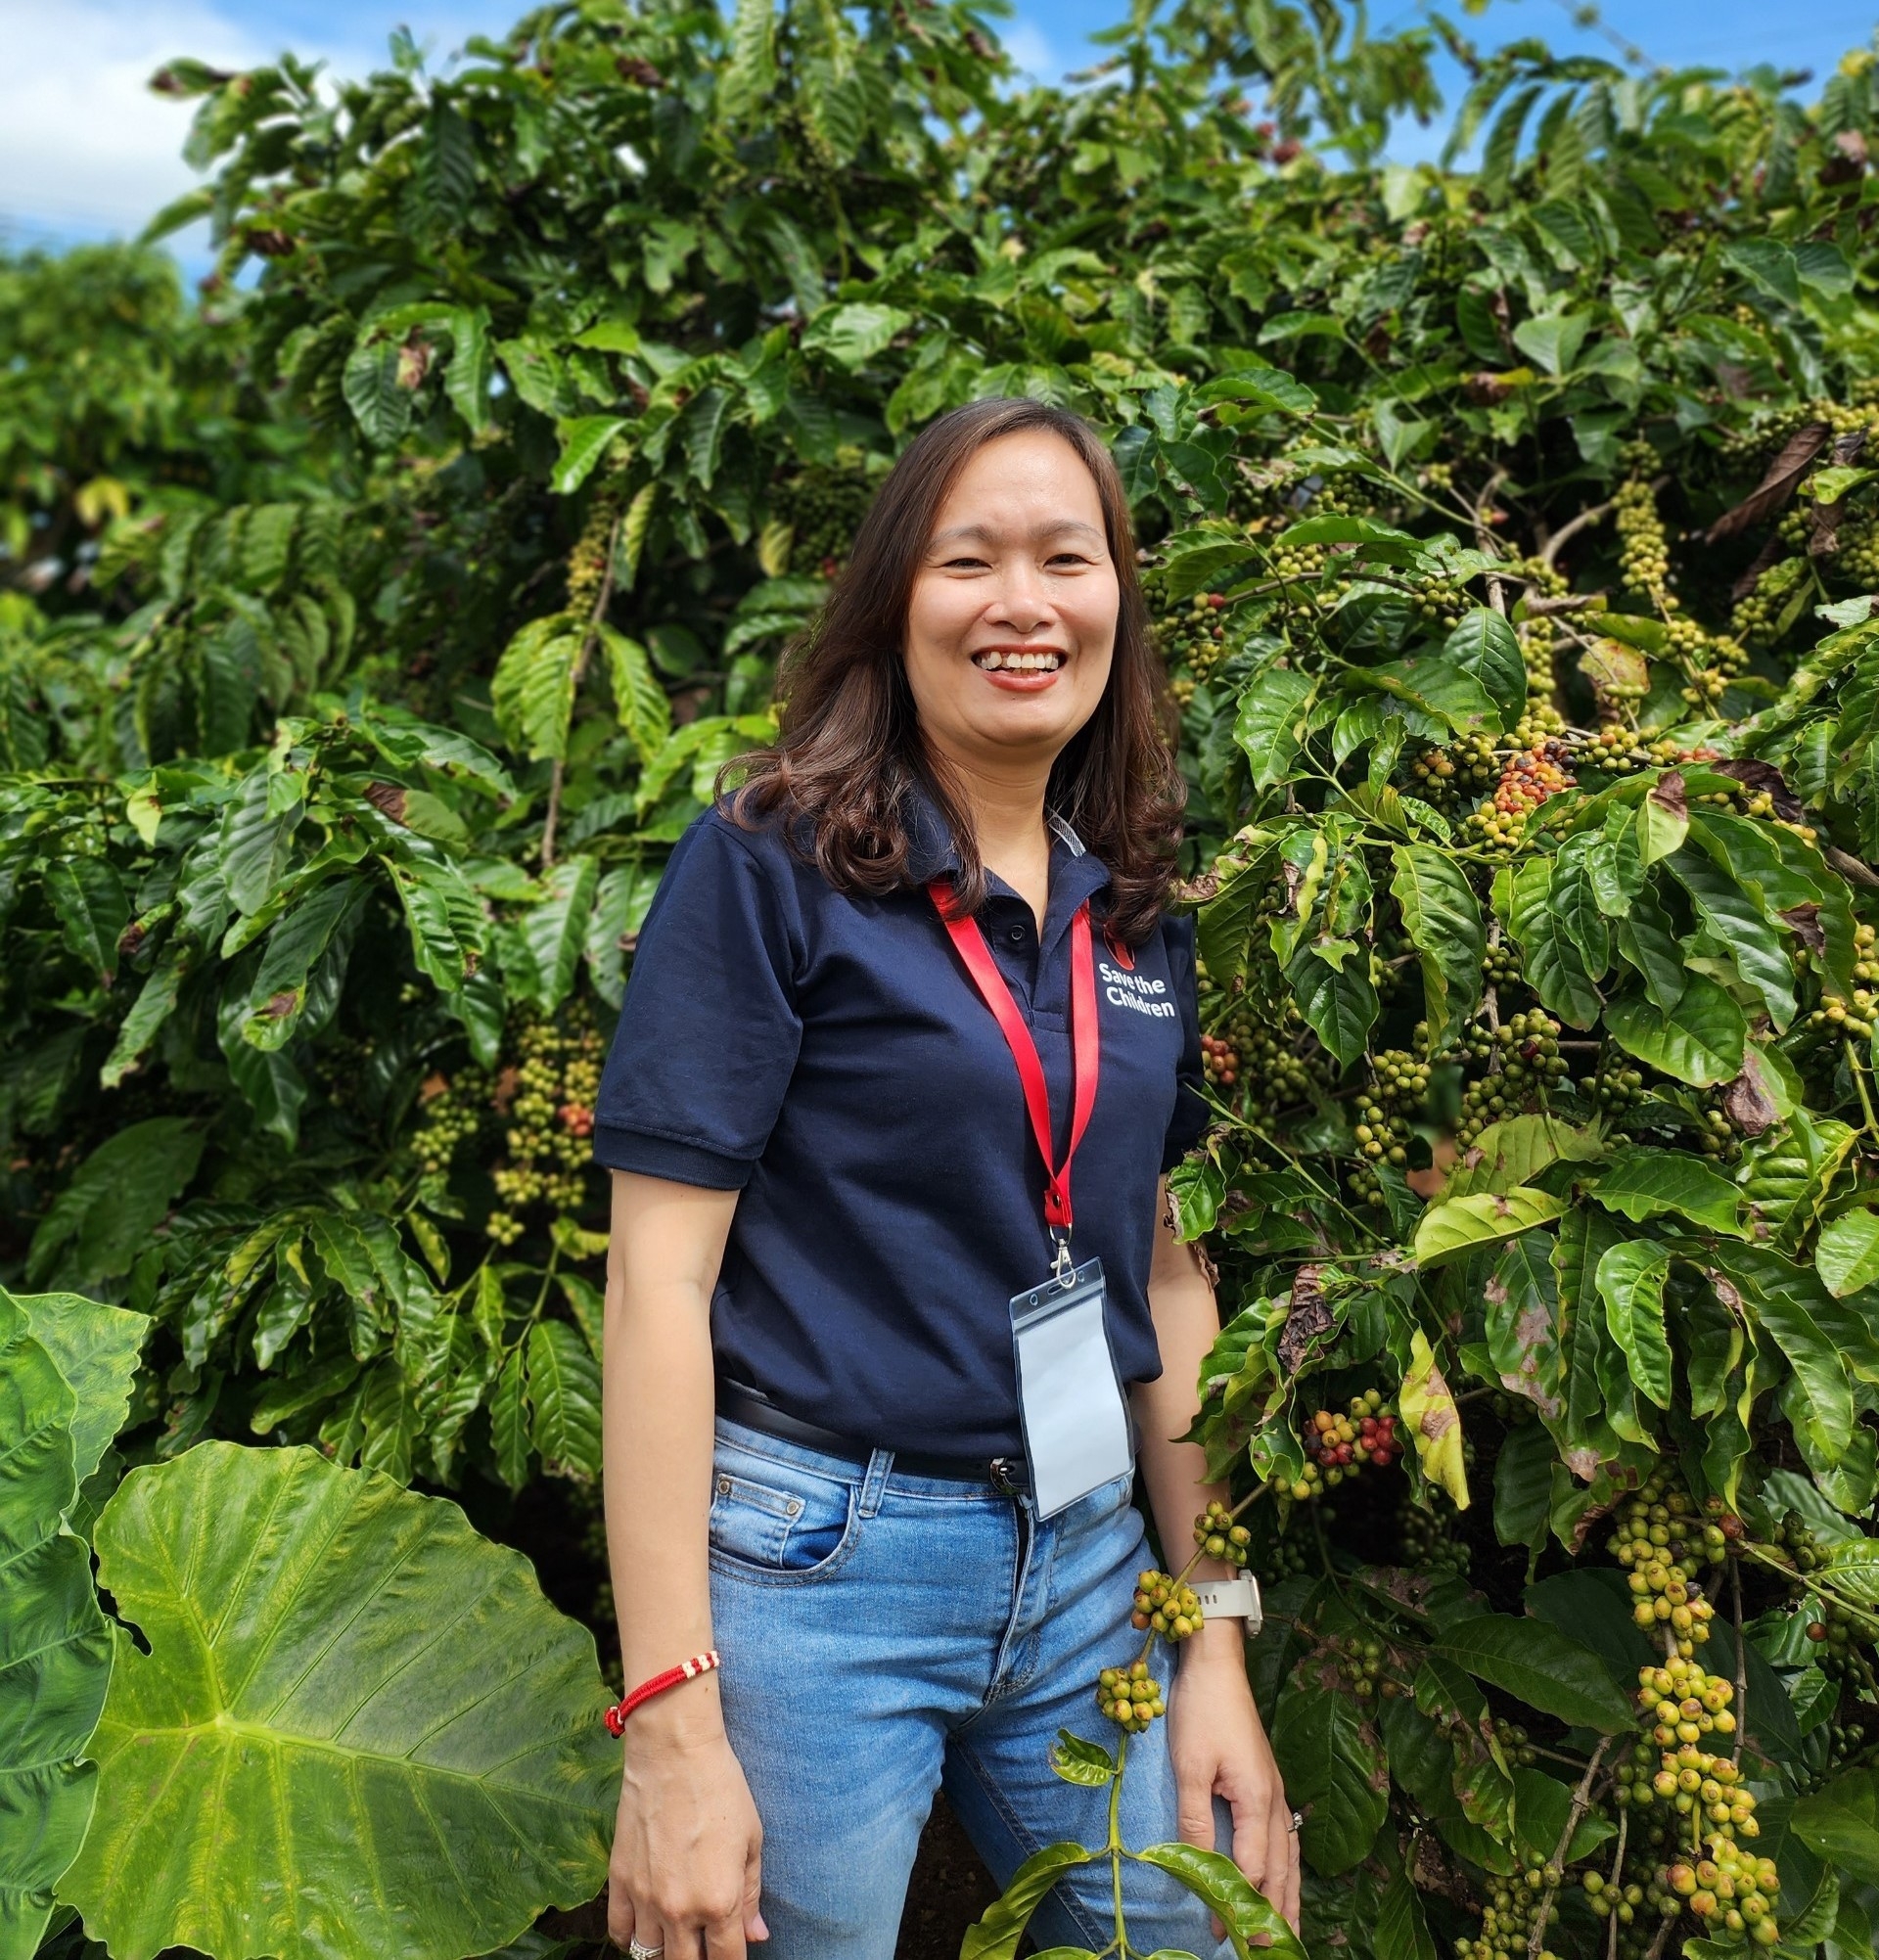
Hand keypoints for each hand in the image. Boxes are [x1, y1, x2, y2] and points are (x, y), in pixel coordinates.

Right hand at [609, 1701, 767, 1957]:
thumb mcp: (752, 1840)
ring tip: (677, 1935)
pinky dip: (630, 1937)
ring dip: (665, 1950)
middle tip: (705, 1941)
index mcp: (719, 1901)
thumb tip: (756, 1936)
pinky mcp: (618, 1880)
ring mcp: (645, 1898)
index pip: (726, 1959)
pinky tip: (645, 1925)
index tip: (734, 1952)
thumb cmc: (721, 1788)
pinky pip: (618, 1932)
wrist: (673, 1751)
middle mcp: (680, 1910)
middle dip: (699, 1959)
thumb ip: (752, 1894)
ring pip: (649, 1954)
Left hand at [1168, 1630, 1300, 1935]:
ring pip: (1290, 1858)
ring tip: (1289, 1934)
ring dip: (1288, 1897)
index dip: (1236, 1902)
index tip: (1220, 1932)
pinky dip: (1288, 1868)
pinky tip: (1286, 1880)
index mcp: (1257, 1799)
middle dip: (1274, 1914)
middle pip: (1281, 1871)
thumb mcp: (1189, 1765)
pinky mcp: (1268, 1784)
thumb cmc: (1200, 1710)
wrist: (1216, 1665)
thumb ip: (1195, 1818)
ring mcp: (1275, 1792)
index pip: (1251, 1867)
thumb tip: (1196, 1867)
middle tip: (1266, 1951)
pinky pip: (1286, 1839)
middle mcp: (1274, 1801)